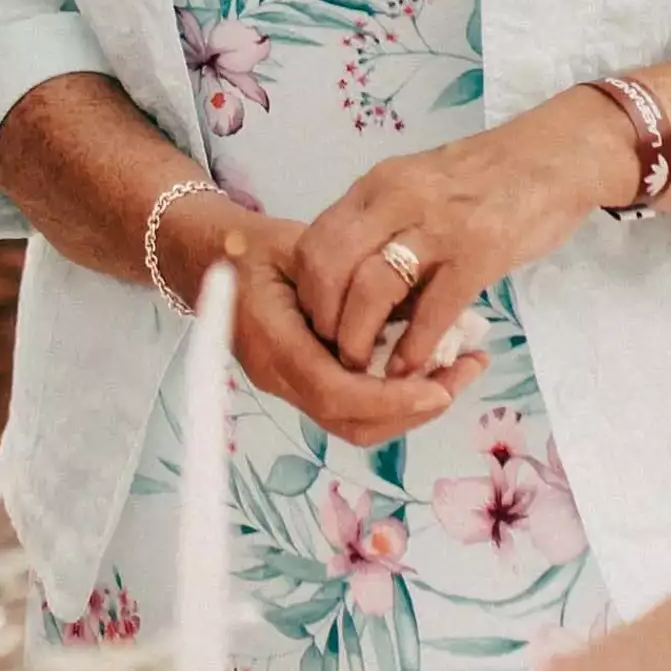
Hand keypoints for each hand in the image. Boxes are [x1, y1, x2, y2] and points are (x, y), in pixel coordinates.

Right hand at [176, 196, 484, 442]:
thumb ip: (347, 280)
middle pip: (351, 423)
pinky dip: (395, 396)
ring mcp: (289, 386)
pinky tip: (429, 366)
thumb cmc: (251, 247)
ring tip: (459, 369)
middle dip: (413, 409)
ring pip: (356, 423)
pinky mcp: (303, 383)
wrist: (206, 260)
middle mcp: (279, 377)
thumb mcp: (298, 248)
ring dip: (411, 406)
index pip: (333, 392)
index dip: (389, 397)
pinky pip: (352, 405)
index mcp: (271, 342)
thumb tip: (412, 302)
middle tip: (465, 373)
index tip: (439, 386)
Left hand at [286, 94, 632, 384]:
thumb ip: (384, 224)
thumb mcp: (419, 185)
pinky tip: (411, 367)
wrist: (558, 156)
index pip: (314, 242)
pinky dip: (415, 346)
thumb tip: (354, 285)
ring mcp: (439, 225)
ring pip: (372, 289)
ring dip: (361, 339)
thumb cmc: (488, 177)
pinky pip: (433, 308)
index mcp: (378, 184)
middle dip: (325, 321)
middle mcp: (398, 199)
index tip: (319, 324)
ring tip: (367, 367)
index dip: (308, 293)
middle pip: (330, 266)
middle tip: (336, 353)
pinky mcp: (480, 252)